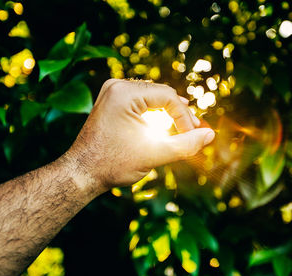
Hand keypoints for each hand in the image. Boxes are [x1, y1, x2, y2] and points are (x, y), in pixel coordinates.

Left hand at [66, 79, 214, 189]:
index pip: (168, 96)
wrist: (81, 173)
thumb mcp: (154, 154)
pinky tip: (164, 123)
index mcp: (124, 93)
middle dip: (178, 113)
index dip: (185, 117)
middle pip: (160, 94)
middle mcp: (116, 86)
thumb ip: (185, 144)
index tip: (192, 137)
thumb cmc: (112, 164)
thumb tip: (210, 135)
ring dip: (168, 112)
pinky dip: (153, 112)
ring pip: (151, 97)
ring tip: (184, 127)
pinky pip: (140, 101)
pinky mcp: (110, 102)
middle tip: (193, 131)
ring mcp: (111, 92)